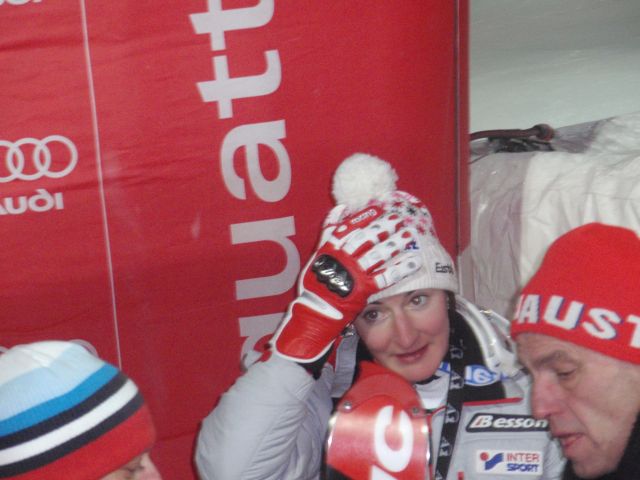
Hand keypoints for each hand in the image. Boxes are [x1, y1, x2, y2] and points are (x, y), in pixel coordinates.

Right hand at [271, 204, 421, 362]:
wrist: (317, 310)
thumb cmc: (316, 282)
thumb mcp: (318, 252)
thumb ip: (329, 230)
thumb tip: (341, 208)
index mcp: (332, 248)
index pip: (351, 227)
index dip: (366, 217)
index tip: (380, 207)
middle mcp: (344, 258)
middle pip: (367, 239)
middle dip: (384, 227)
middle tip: (399, 219)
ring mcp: (355, 273)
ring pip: (378, 255)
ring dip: (395, 245)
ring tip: (409, 236)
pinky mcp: (364, 289)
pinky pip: (385, 276)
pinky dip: (400, 269)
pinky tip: (413, 262)